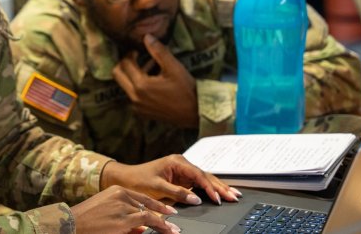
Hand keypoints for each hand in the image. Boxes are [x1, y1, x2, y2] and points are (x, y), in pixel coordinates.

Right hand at [71, 185, 181, 233]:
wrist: (70, 224)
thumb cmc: (86, 222)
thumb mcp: (106, 213)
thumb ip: (124, 218)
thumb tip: (142, 229)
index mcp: (116, 190)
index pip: (142, 198)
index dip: (157, 205)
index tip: (168, 211)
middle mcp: (121, 195)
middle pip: (148, 204)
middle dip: (162, 213)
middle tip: (174, 220)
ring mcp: (122, 206)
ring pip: (149, 214)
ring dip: (162, 223)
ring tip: (173, 230)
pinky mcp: (123, 219)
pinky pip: (146, 222)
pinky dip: (158, 226)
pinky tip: (166, 230)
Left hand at [100, 155, 241, 206]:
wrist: (126, 178)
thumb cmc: (138, 180)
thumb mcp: (157, 187)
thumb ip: (177, 192)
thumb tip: (196, 199)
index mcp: (177, 162)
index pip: (198, 174)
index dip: (209, 187)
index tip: (217, 198)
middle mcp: (182, 164)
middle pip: (205, 175)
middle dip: (220, 186)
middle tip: (234, 196)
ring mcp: (183, 171)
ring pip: (205, 179)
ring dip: (218, 187)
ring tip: (233, 195)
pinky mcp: (182, 178)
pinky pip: (199, 184)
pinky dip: (210, 189)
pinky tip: (220, 194)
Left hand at [113, 34, 198, 127]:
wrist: (196, 112)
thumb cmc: (186, 89)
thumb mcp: (174, 67)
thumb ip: (158, 51)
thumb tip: (146, 37)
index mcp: (141, 86)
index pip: (125, 64)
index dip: (130, 54)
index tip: (138, 50)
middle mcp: (135, 98)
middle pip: (118, 75)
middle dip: (125, 64)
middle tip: (137, 57)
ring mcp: (137, 107)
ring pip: (125, 85)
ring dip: (133, 75)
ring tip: (150, 68)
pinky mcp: (142, 113)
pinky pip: (132, 96)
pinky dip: (138, 86)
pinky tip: (153, 82)